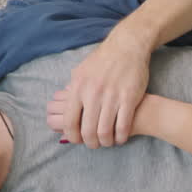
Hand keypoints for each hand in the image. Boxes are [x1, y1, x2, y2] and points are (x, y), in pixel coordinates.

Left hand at [59, 31, 151, 147]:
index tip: (77, 140)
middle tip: (94, 144)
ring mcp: (111, 96)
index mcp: (78, 89)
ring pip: (105, 131)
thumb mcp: (81, 71)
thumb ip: (72, 89)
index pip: (70, 121)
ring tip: (108, 142)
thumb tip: (62, 103)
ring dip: (106, 141)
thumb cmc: (103, 60)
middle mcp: (93, 94)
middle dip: (90, 143)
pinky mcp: (129, 98)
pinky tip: (121, 138)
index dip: (72, 136)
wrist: (127, 47)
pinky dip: (120, 136)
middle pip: (87, 130)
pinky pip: (123, 125)